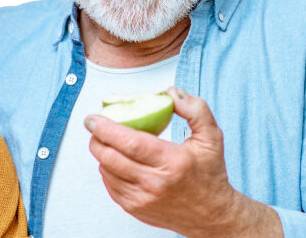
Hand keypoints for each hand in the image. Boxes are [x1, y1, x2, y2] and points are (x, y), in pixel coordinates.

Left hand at [84, 87, 281, 237]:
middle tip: (94, 125)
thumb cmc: (210, 172)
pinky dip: (107, 169)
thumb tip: (170, 92)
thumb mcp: (212, 137)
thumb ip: (195, 109)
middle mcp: (154, 183)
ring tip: (105, 140)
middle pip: (111, 157)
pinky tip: (116, 159)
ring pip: (107, 171)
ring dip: (101, 153)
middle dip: (96, 138)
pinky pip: (110, 185)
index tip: (93, 118)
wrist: (211, 214)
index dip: (106, 128)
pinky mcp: (135, 209)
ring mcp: (142, 199)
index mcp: (172, 162)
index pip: (130, 143)